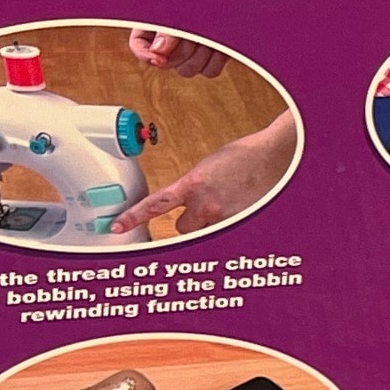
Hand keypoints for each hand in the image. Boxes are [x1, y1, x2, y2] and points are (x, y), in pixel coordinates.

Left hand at [111, 109, 298, 234]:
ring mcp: (223, 218)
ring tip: (226, 207)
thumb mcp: (207, 168)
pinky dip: (229, 225)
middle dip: (190, 221)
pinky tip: (240, 210)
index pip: (154, 204)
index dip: (133, 217)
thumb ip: (192, 185)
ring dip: (210, 225)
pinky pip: (224, 233)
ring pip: (203, 233)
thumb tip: (186, 199)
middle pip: (181, 228)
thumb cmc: (244, 158)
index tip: (117, 227)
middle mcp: (205, 205)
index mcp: (192, 184)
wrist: (273, 156)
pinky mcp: (239, 225)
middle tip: (206, 208)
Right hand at [124, 28, 228, 76]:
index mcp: (153, 26)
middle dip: (183, 49)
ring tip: (207, 35)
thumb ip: (166, 31)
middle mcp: (169, 42)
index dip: (146, 56)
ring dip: (200, 54)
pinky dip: (215, 59)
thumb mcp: (177, 9)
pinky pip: (209, 71)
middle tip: (193, 33)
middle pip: (167, 63)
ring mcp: (189, 53)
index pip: (139, 47)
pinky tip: (217, 44)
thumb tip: (157, 53)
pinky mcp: (209, 59)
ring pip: (188, 70)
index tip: (159, 59)